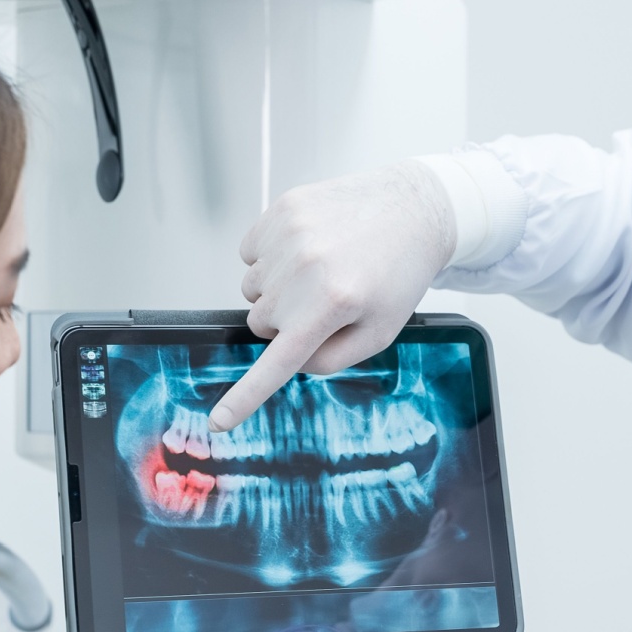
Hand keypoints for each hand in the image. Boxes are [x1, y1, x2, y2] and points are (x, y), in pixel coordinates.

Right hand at [210, 161, 455, 431]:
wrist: (413, 208)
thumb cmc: (398, 275)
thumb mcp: (379, 332)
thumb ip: (331, 359)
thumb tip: (290, 360)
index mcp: (333, 304)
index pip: (277, 362)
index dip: (244, 397)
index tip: (218, 423)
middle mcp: (305, 269)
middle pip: (260, 321)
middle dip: (285, 320)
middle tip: (323, 301)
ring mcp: (289, 234)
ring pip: (251, 287)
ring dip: (276, 287)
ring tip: (319, 268)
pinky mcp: (282, 209)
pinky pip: (249, 251)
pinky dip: (270, 255)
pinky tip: (306, 245)